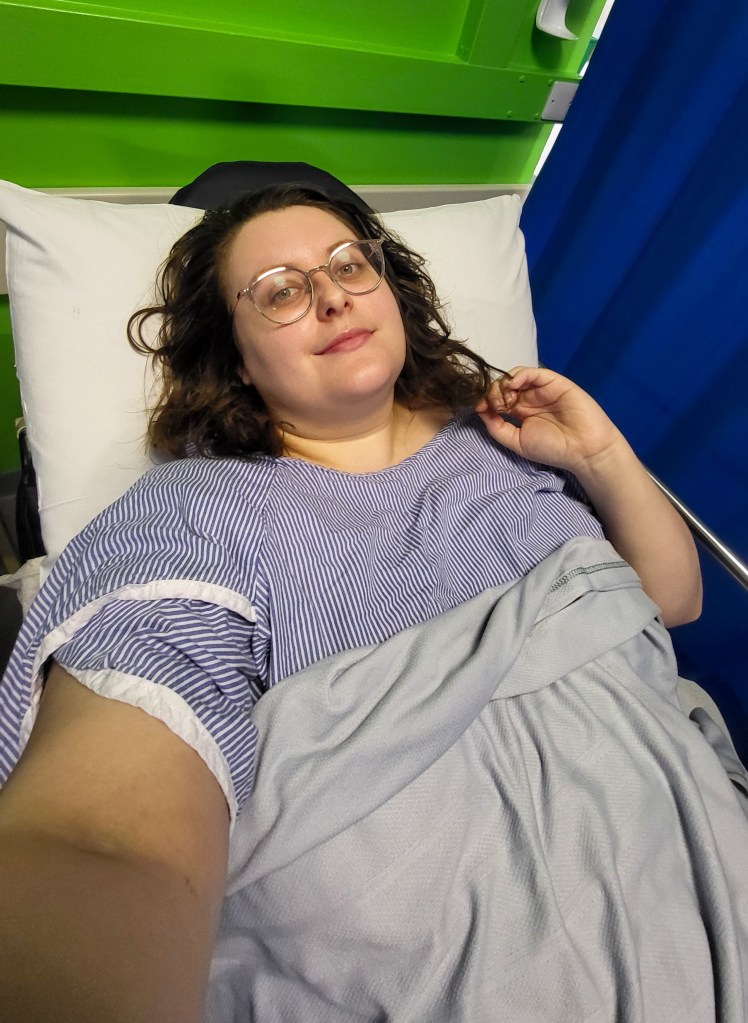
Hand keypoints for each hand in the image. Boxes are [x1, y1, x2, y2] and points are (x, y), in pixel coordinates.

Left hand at [475, 366, 623, 474]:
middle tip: (496, 407)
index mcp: (519, 412)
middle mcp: (528, 398)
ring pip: (513, 377)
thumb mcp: (518, 442)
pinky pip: (531, 372)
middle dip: (492, 393)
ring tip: (505, 401)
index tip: (479, 408)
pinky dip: (518, 375)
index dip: (485, 400)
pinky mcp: (553, 381)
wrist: (584, 449)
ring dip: (503, 385)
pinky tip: (513, 385)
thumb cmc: (554, 448)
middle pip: (501, 386)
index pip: (496, 399)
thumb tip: (480, 411)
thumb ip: (497, 428)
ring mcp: (540, 389)